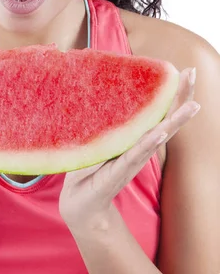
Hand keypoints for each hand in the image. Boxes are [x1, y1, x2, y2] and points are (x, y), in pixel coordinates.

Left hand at [58, 66, 199, 236]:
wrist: (79, 202)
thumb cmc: (89, 166)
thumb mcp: (97, 136)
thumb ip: (104, 118)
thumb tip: (97, 86)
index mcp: (135, 135)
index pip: (159, 110)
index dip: (174, 92)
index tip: (186, 70)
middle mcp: (139, 146)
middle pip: (166, 119)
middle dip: (181, 98)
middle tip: (193, 75)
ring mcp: (132, 159)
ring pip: (158, 136)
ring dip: (175, 121)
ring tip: (192, 106)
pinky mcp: (118, 172)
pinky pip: (135, 155)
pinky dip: (149, 143)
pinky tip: (160, 132)